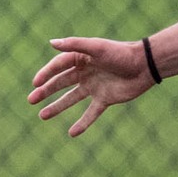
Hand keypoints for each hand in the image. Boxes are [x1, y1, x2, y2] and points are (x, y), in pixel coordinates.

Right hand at [28, 37, 154, 137]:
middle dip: (45, 91)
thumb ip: (74, 45)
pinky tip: (72, 133)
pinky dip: (82, 123)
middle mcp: (85, 73)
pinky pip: (91, 113)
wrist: (146, 66)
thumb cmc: (121, 53)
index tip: (35, 84)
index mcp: (81, 59)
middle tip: (31, 100)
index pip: (58, 67)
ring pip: (71, 99)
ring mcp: (94, 87)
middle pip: (61, 83)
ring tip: (42, 116)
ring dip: (57, 107)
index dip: (46, 74)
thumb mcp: (96, 47)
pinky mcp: (105, 99)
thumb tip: (51, 42)